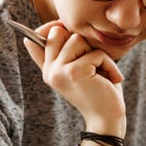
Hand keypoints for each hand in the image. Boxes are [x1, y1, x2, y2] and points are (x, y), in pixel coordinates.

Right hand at [24, 21, 126, 135]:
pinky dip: (109, 64)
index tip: (62, 27)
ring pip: (77, 39)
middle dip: (80, 40)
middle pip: (58, 32)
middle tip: (92, 60)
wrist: (107, 119)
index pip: (33, 40)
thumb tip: (55, 26)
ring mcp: (58, 72)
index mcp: (48, 70)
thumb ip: (67, 52)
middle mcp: (49, 71)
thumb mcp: (80, 69)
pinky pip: (95, 53)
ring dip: (97, 53)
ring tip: (102, 72)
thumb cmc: (99, 91)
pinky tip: (111, 79)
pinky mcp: (74, 72)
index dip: (49, 28)